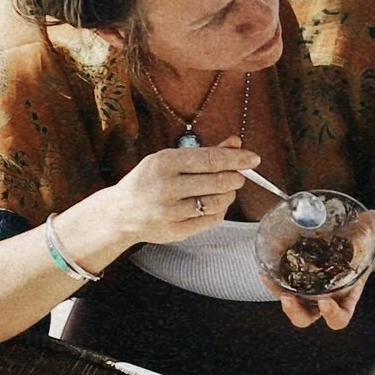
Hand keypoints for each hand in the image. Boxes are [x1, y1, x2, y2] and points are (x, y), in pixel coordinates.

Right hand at [95, 144, 260, 249]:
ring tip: (225, 190)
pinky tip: (214, 205)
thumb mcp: (170, 160)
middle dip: (235, 178)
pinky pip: (209, 221)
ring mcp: (170, 211)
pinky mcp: (174, 231)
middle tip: (239, 176)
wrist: (120, 213)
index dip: (236, 159)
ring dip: (228, 195)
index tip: (253, 159)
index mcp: (164, 163)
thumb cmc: (148, 182)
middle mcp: (166, 187)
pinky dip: (219, 211)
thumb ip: (204, 152)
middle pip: (217, 181)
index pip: (210, 159)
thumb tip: (236, 143)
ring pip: (217, 202)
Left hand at [272, 211, 374, 331]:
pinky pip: (279, 288)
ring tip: (269, 278)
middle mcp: (322, 302)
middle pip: (306, 319)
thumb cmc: (357, 251)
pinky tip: (265, 268)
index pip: (340, 318)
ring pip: (289, 306)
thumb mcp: (363, 242)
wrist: (345, 250)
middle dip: (296, 312)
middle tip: (288, 298)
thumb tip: (374, 215)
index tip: (325, 302)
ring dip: (278, 295)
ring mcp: (305, 295)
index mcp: (344, 298)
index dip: (333, 315)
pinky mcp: (292, 283)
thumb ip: (368, 229)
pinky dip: (271, 280)